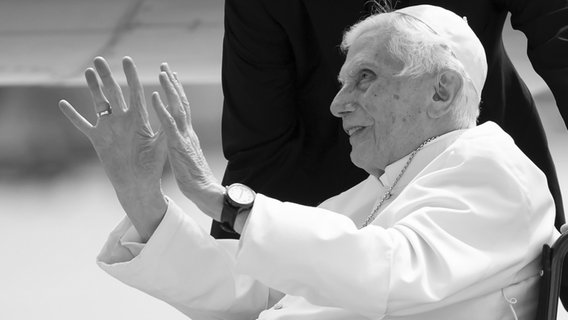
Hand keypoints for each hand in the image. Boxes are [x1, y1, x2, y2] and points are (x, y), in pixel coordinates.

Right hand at [59, 56, 167, 239]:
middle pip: (113, 93)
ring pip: (99, 103)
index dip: (131, 76)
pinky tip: (63, 103)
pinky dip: (73, 115)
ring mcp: (109, 128)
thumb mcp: (160, 146)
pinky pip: (83, 124)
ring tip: (88, 71)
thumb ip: (164, 128)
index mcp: (139, 119)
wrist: (137, 184)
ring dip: (93, 88)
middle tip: (99, 59)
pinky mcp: (97, 139)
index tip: (127, 60)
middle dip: (106, 76)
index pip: (135, 92)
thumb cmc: (152, 166)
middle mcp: (123, 120)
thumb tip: (171, 111)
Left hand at [151, 63, 223, 220]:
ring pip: (177, 107)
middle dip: (173, 83)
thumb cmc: (194, 177)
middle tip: (165, 66)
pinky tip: (153, 97)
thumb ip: (183, 144)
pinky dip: (161, 109)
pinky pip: (168, 124)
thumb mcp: (186, 157)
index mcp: (187, 134)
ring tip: (162, 73)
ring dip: (169, 89)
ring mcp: (184, 136)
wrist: (204, 190)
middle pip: (181, 102)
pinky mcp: (178, 144)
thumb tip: (180, 139)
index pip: (183, 108)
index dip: (177, 92)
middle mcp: (187, 131)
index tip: (171, 77)